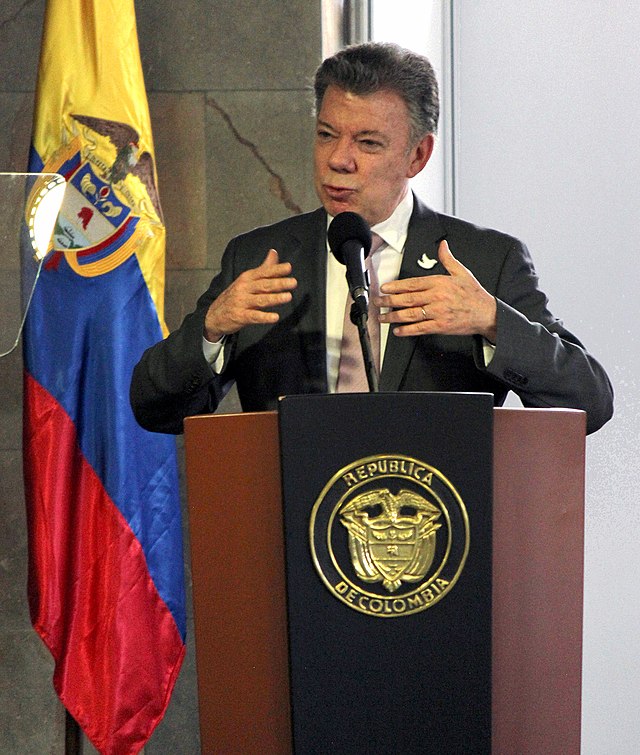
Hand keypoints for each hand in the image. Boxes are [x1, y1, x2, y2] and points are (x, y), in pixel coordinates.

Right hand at [204, 249, 296, 341]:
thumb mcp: (247, 280)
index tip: (289, 267)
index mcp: (246, 278)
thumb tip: (274, 252)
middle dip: (279, 283)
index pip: (263, 272)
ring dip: (274, 298)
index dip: (276, 269)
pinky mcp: (240, 316)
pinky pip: (254, 316)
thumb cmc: (235, 296)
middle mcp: (243, 288)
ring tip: (288, 297)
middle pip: (263, 285)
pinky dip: (265, 317)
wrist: (214, 315)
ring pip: (260, 300)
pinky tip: (275, 317)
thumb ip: (263, 268)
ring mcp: (241, 302)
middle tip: (293, 282)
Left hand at [374, 240, 496, 341]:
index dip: (395, 286)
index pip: (412, 284)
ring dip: (393, 316)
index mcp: (439, 283)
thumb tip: (443, 245)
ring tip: (382, 317)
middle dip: (389, 301)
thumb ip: (448, 259)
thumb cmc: (474, 294)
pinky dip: (407, 330)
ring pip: (410, 314)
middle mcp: (436, 297)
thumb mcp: (462, 272)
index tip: (384, 288)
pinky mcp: (440, 326)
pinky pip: (419, 328)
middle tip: (377, 303)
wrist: (486, 314)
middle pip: (407, 299)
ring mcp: (437, 313)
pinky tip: (397, 330)